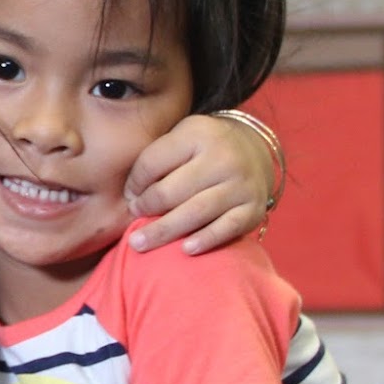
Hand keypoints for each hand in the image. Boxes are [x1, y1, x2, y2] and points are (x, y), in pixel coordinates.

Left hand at [123, 111, 275, 255]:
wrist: (254, 150)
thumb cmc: (203, 149)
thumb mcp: (180, 137)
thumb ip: (156, 159)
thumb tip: (131, 196)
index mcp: (198, 134)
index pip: (153, 163)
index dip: (135, 183)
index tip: (129, 196)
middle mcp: (223, 158)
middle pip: (171, 191)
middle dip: (146, 208)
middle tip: (133, 219)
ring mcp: (241, 184)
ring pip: (195, 212)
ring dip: (164, 231)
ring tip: (140, 243)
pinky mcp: (253, 208)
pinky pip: (227, 228)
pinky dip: (205, 240)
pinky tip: (185, 249)